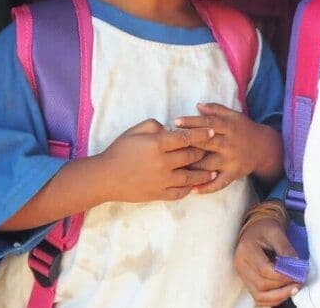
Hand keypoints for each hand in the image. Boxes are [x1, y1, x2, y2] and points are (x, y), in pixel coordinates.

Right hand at [95, 118, 214, 202]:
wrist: (105, 177)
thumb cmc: (119, 150)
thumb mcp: (136, 131)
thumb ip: (155, 126)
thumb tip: (172, 128)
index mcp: (157, 144)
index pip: (186, 137)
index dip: (201, 133)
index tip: (212, 131)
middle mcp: (163, 162)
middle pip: (191, 156)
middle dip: (204, 151)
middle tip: (215, 149)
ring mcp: (162, 180)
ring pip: (190, 177)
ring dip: (204, 173)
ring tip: (214, 171)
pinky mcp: (158, 194)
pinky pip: (179, 193)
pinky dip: (189, 189)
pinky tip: (195, 186)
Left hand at [174, 102, 282, 192]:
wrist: (264, 148)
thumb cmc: (244, 129)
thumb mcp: (233, 116)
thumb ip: (216, 109)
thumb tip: (197, 106)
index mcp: (229, 128)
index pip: (209, 123)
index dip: (193, 122)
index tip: (176, 121)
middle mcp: (229, 144)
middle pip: (206, 143)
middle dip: (188, 143)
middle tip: (170, 144)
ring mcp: (231, 161)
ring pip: (208, 165)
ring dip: (191, 167)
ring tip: (173, 168)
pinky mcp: (233, 174)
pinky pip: (218, 183)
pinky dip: (205, 188)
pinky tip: (191, 190)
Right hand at [234, 218, 300, 306]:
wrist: (256, 228)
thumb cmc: (265, 228)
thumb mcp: (276, 231)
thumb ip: (285, 248)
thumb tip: (296, 266)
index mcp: (246, 250)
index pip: (264, 270)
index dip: (282, 275)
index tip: (298, 274)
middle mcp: (241, 265)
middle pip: (262, 285)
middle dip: (283, 287)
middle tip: (300, 281)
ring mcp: (242, 275)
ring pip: (259, 296)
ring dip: (279, 296)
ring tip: (294, 289)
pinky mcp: (247, 282)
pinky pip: (258, 298)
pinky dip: (272, 300)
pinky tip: (284, 293)